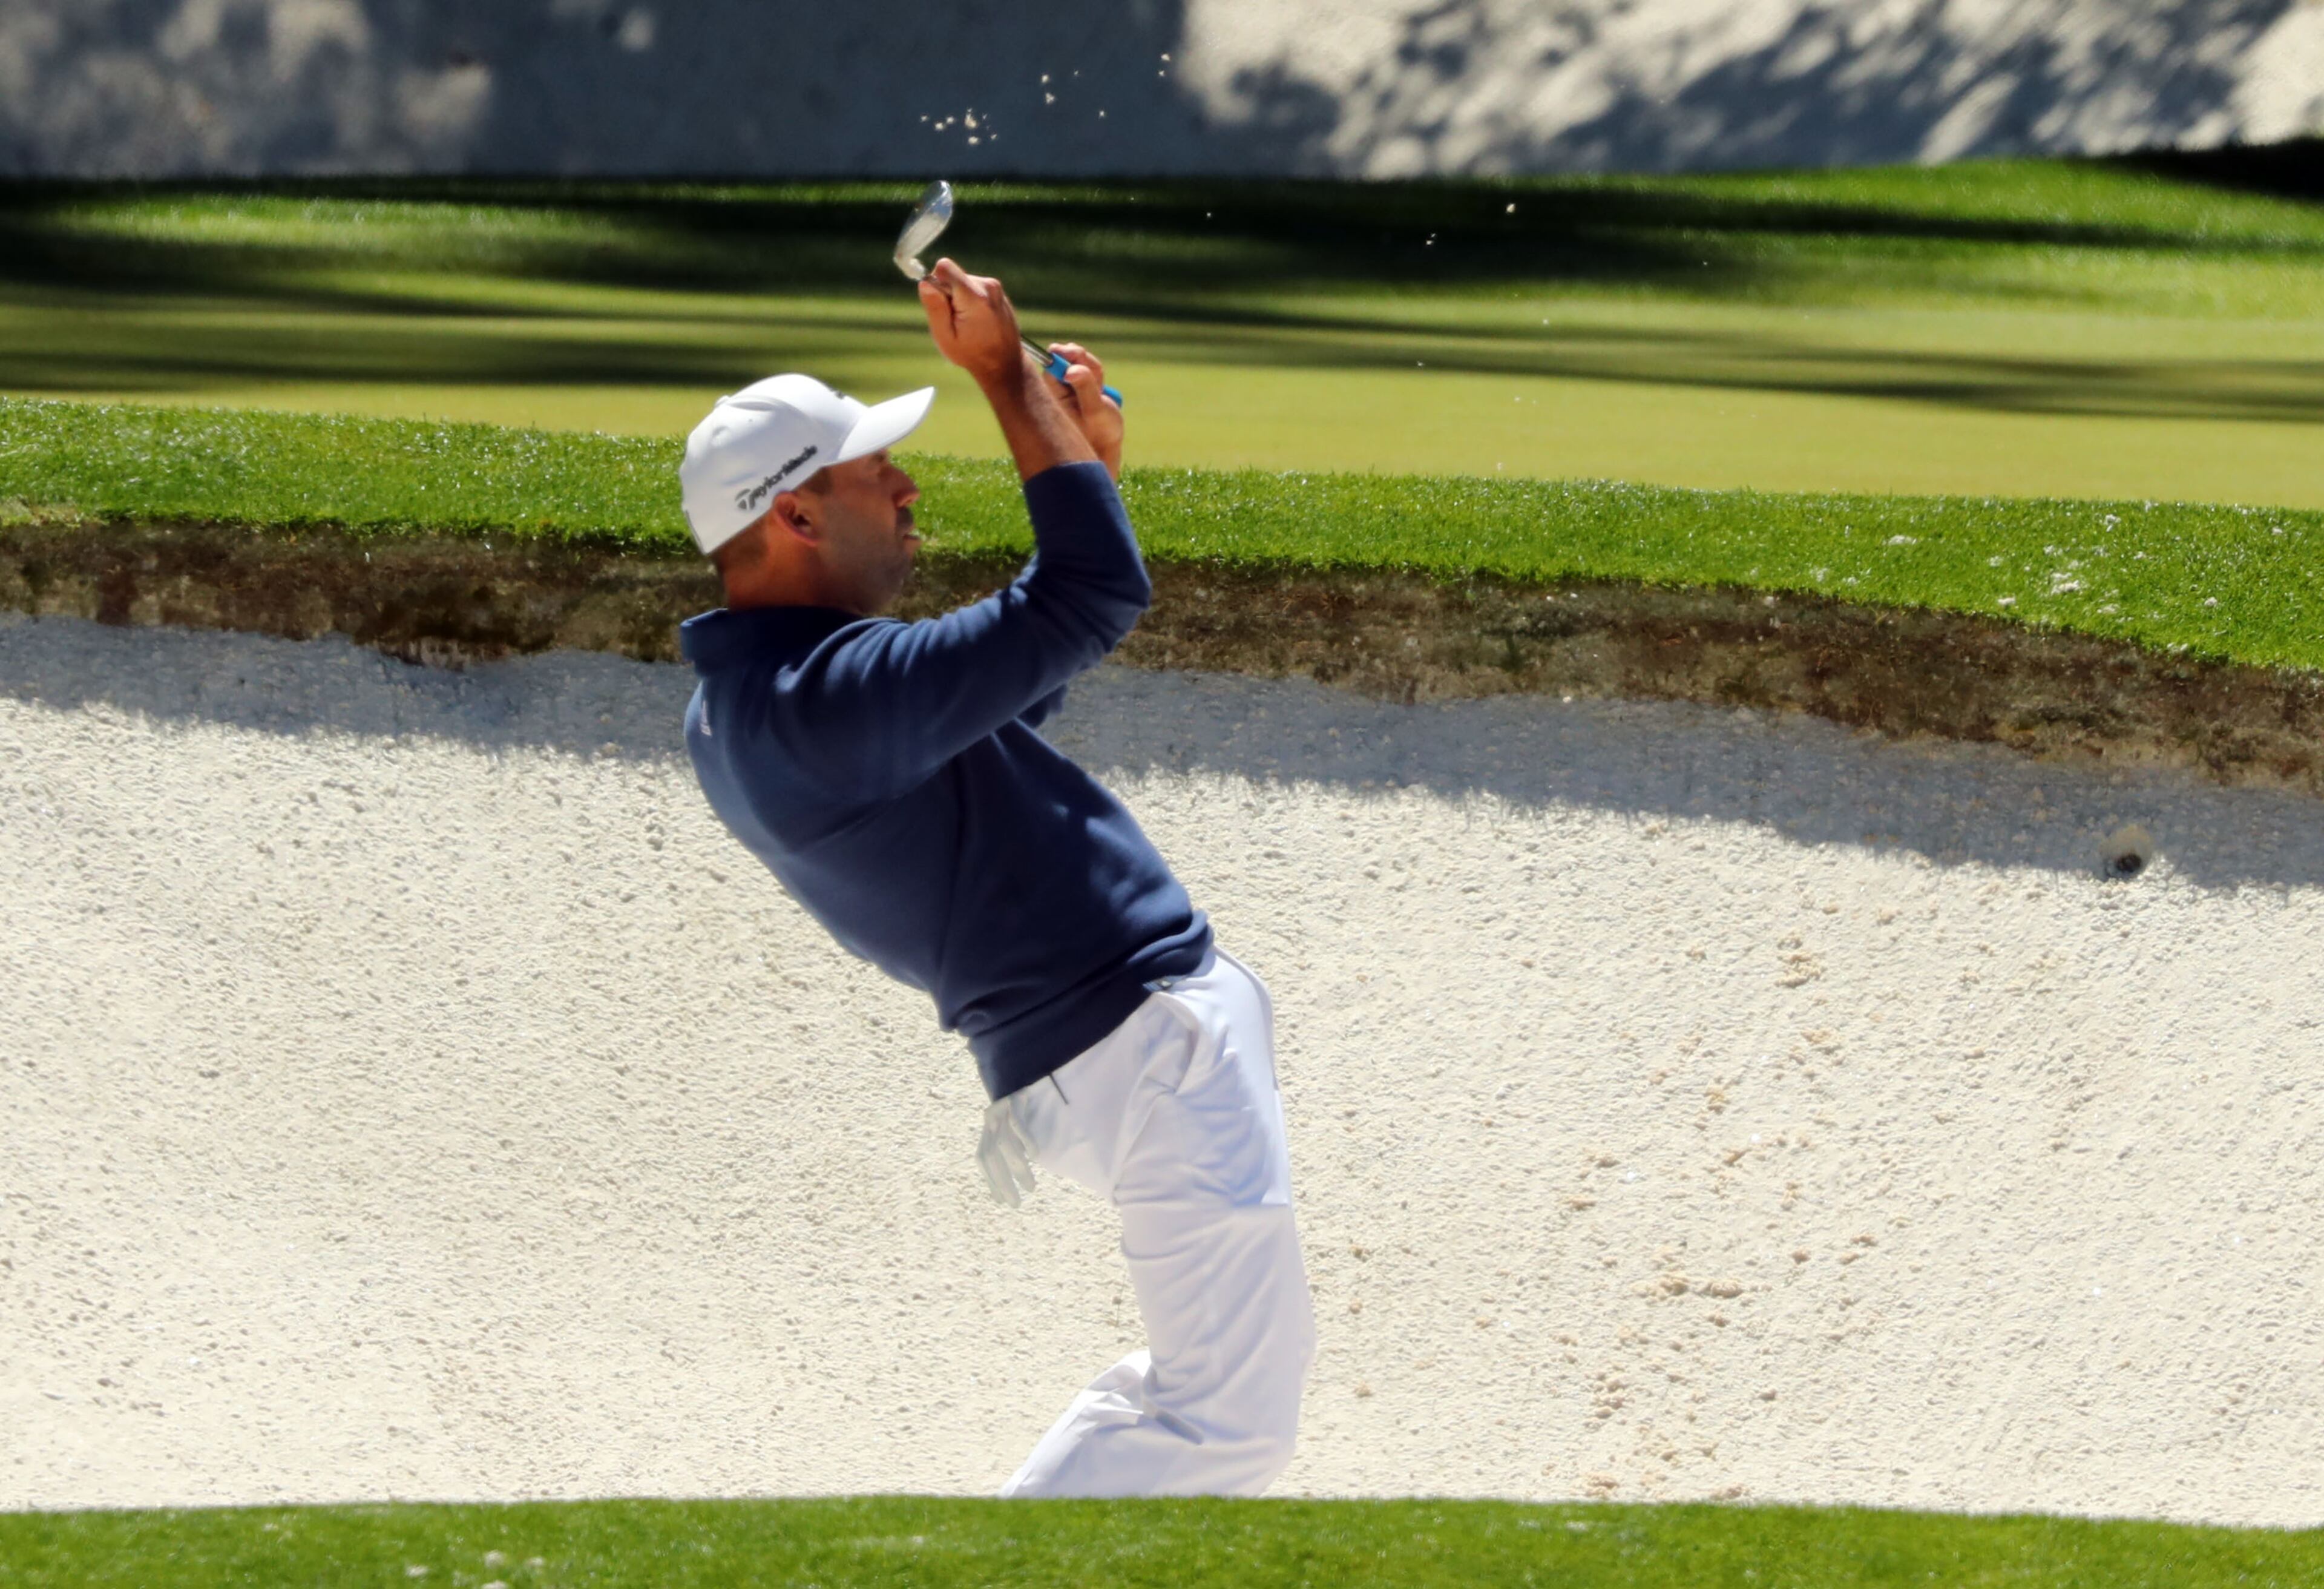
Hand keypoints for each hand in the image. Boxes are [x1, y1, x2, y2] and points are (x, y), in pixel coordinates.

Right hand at [918, 258, 1026, 390]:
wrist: (1004, 363)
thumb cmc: (972, 354)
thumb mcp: (946, 337)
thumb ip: (935, 308)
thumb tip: (925, 282)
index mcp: (974, 296)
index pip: (944, 267)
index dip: (936, 284)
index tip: (942, 306)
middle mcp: (987, 286)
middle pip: (952, 275)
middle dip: (947, 295)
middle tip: (956, 321)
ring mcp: (995, 287)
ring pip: (962, 281)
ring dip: (958, 299)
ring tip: (968, 323)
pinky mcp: (997, 291)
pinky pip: (973, 287)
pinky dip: (969, 300)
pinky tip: (977, 321)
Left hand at [977, 1096, 1038, 1207]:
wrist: (1025, 1069)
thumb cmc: (1023, 1106)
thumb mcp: (1012, 1129)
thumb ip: (1010, 1150)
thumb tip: (1015, 1180)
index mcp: (987, 1129)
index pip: (982, 1159)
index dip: (989, 1180)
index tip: (1001, 1201)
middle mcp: (989, 1120)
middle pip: (991, 1155)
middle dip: (1002, 1182)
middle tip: (1016, 1203)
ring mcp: (1000, 1109)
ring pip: (1004, 1143)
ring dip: (1017, 1168)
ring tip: (1030, 1187)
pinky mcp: (1013, 1099)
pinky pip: (1016, 1121)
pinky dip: (1024, 1140)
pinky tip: (1034, 1155)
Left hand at [1044, 342, 1123, 479]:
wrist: (1107, 453)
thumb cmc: (1100, 435)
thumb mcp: (1095, 410)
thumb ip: (1086, 386)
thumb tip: (1070, 369)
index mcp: (1054, 397)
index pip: (1052, 366)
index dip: (1062, 355)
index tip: (1074, 351)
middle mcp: (1058, 393)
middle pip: (1064, 361)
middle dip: (1080, 359)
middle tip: (1091, 366)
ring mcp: (1070, 392)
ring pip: (1078, 365)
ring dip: (1092, 369)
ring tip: (1101, 389)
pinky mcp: (1080, 392)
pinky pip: (1087, 374)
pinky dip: (1096, 376)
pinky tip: (1101, 390)